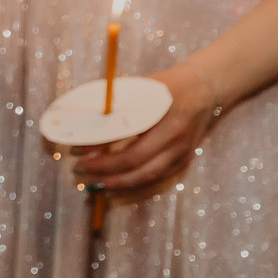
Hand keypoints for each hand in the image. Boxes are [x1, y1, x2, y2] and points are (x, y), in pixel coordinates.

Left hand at [75, 65, 220, 193]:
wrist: (203, 91)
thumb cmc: (164, 87)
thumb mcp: (140, 88)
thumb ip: (114, 105)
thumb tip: (81, 125)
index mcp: (163, 115)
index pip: (125, 136)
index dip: (98, 148)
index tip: (74, 150)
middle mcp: (175, 138)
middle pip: (136, 163)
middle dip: (103, 171)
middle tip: (77, 170)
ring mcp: (182, 153)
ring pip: (147, 178)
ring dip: (117, 185)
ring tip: (92, 185)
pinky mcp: (184, 163)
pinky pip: (157, 184)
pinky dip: (134, 190)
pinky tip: (114, 190)